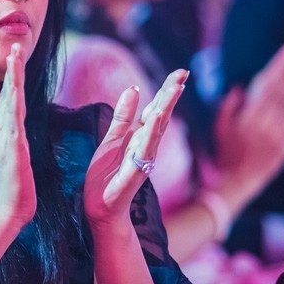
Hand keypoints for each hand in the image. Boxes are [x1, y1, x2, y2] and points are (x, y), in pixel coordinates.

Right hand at [0, 43, 35, 229]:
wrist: (6, 211)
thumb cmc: (14, 186)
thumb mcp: (16, 154)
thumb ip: (15, 138)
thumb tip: (16, 125)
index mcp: (5, 132)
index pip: (10, 97)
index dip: (13, 75)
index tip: (15, 54)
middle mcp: (3, 132)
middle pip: (9, 94)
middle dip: (12, 69)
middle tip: (15, 45)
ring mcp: (6, 142)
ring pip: (9, 105)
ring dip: (12, 82)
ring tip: (14, 61)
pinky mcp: (12, 154)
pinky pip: (13, 129)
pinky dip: (13, 111)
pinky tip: (15, 97)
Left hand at [84, 70, 187, 229]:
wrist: (100, 210)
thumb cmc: (106, 177)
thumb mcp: (111, 140)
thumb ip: (123, 117)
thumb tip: (134, 88)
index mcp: (140, 138)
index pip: (156, 110)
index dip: (167, 91)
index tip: (181, 72)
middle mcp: (145, 148)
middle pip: (161, 117)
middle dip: (171, 95)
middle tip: (183, 73)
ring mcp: (141, 161)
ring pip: (155, 132)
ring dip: (164, 110)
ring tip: (174, 89)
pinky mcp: (132, 176)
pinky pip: (142, 153)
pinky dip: (149, 136)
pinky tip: (153, 120)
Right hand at [214, 44, 283, 197]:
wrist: (237, 179)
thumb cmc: (225, 151)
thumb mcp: (220, 125)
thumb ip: (229, 104)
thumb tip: (241, 87)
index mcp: (249, 118)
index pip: (268, 85)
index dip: (279, 66)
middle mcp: (266, 125)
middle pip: (283, 92)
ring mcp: (279, 136)